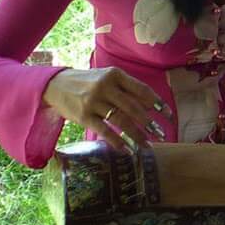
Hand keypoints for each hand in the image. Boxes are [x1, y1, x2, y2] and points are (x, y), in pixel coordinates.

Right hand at [41, 66, 166, 151]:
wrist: (56, 85)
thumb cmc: (88, 82)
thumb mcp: (107, 78)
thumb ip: (126, 88)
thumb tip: (151, 106)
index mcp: (115, 74)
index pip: (141, 89)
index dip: (157, 103)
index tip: (168, 115)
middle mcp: (105, 87)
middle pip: (133, 107)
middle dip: (149, 122)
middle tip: (160, 134)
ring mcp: (93, 102)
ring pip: (120, 120)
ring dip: (136, 134)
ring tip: (146, 145)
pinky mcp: (83, 116)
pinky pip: (104, 131)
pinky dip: (116, 141)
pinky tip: (126, 149)